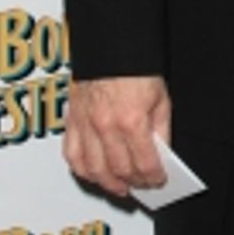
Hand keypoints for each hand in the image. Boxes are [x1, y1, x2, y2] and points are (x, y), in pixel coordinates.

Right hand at [63, 75, 170, 197]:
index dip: (154, 178)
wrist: (109, 47)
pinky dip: (83, 170)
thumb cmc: (135, 69)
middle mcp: (105, 126)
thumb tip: (161, 154)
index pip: (144, 164)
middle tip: (141, 185)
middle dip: (134, 183)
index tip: (158, 180)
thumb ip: (161, 130)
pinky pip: (72, 155)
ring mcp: (85, 124)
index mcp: (131, 120)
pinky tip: (93, 174)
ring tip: (120, 187)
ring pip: (93, 170)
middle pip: (119, 171)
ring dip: (108, 184)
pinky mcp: (72, 120)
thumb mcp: (161, 99)